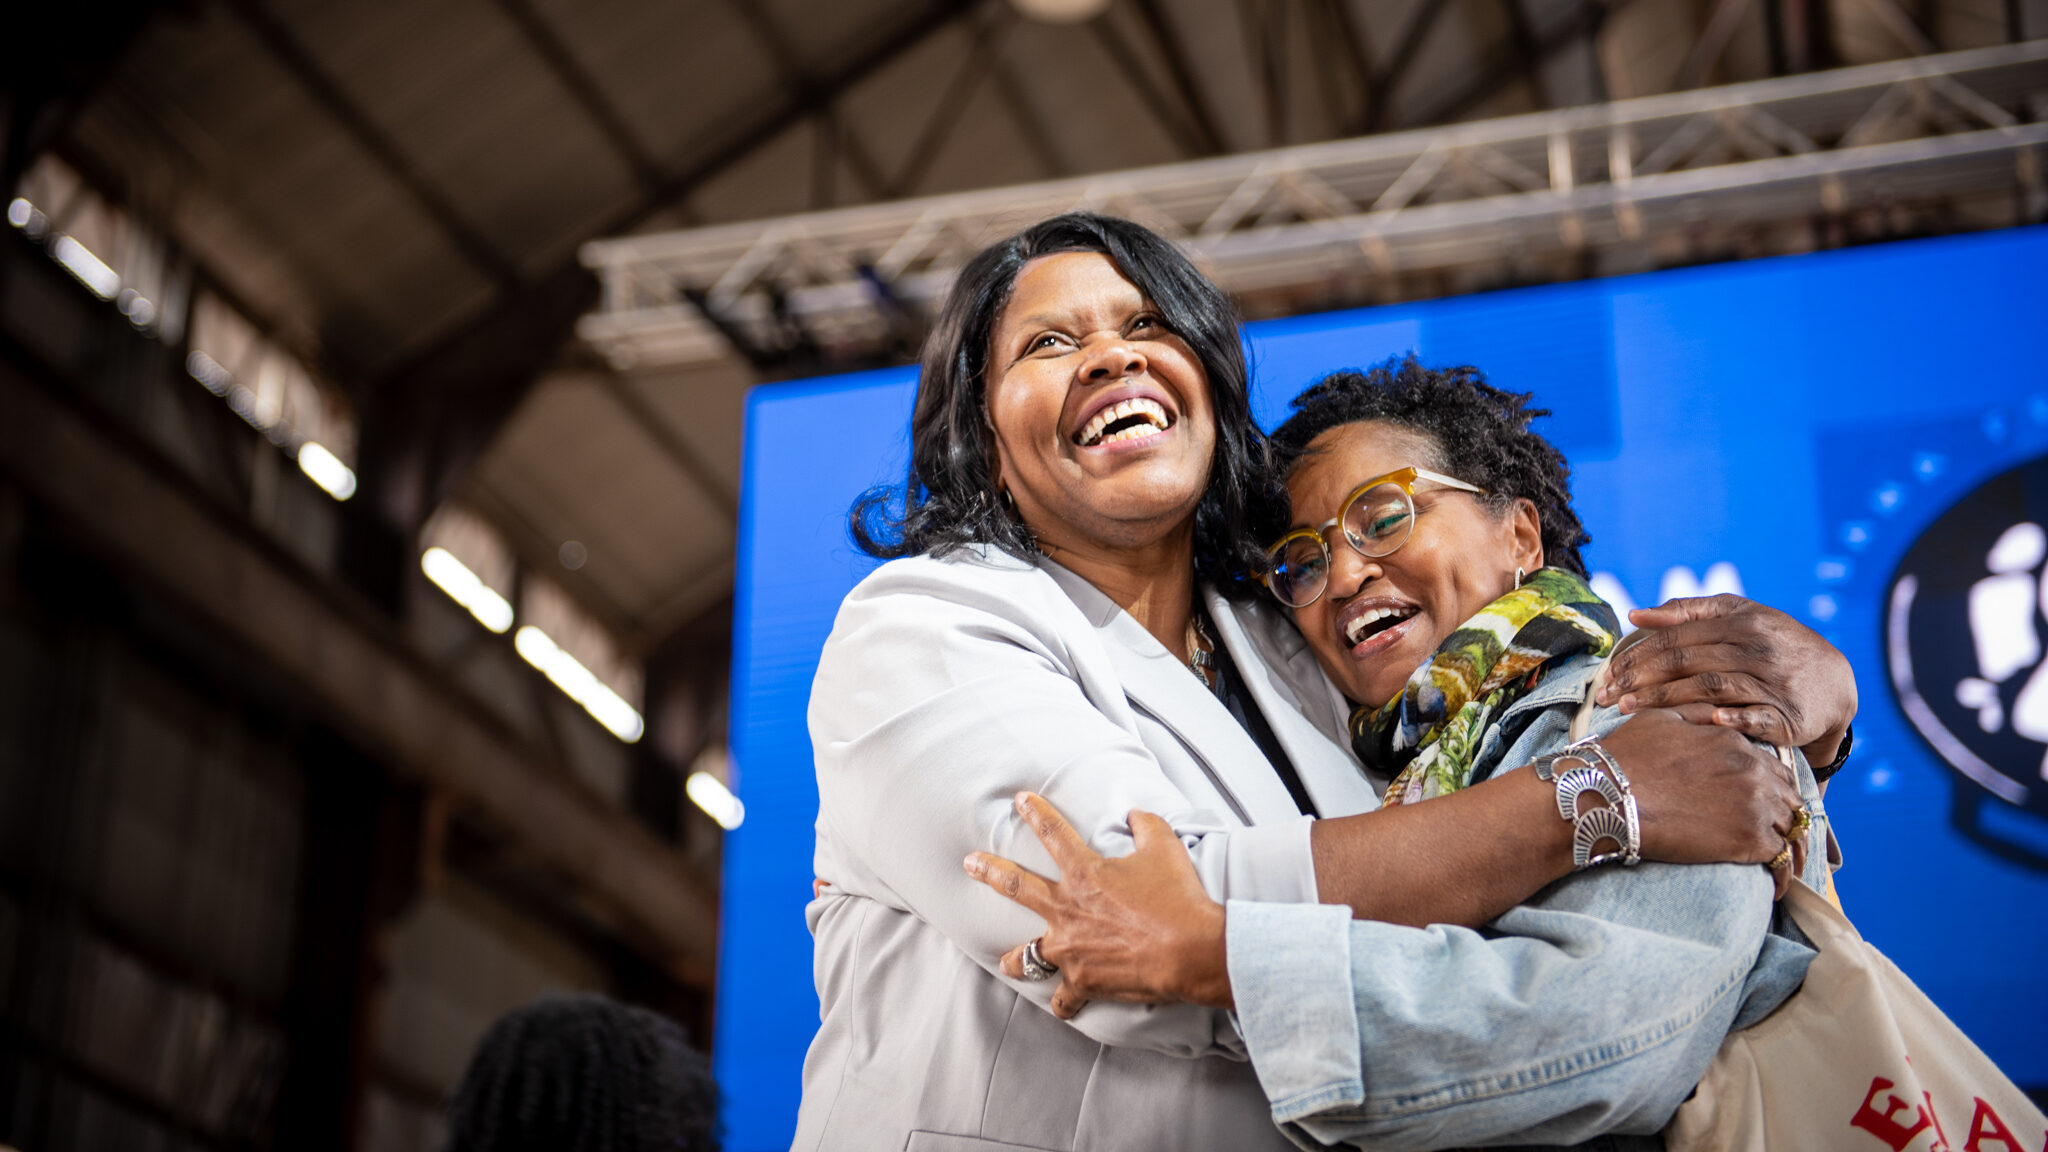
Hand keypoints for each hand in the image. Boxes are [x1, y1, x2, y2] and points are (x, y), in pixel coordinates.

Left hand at [962, 792, 1230, 1018]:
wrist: (1190, 950)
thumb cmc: (1178, 897)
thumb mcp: (1165, 847)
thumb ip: (1145, 825)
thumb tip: (1135, 815)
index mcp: (1085, 873)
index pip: (1053, 834)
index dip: (1035, 813)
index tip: (1020, 801)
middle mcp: (1067, 909)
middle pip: (1016, 886)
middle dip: (989, 872)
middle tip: (970, 863)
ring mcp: (1070, 949)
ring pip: (1027, 955)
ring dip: (1014, 959)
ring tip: (1004, 962)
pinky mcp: (1083, 981)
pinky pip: (1064, 997)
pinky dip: (1065, 1003)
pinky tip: (1062, 1007)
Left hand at [1598, 594, 1855, 765]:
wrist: (1834, 682)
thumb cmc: (1774, 645)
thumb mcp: (1741, 617)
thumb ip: (1691, 612)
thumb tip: (1637, 613)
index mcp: (1741, 622)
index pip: (1676, 638)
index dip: (1638, 655)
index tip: (1608, 673)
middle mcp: (1756, 648)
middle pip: (1686, 662)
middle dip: (1640, 679)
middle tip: (1606, 696)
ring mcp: (1773, 682)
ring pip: (1710, 687)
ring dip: (1665, 699)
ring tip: (1628, 710)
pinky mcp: (1788, 717)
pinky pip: (1756, 717)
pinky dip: (1731, 719)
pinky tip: (1705, 722)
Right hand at [1600, 709, 1811, 892]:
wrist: (1607, 795)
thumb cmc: (1625, 758)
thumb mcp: (1660, 719)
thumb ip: (1695, 714)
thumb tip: (1713, 714)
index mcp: (1735, 743)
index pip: (1773, 768)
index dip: (1772, 788)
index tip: (1765, 805)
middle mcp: (1754, 772)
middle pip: (1790, 797)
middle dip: (1787, 816)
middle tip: (1780, 835)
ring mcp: (1755, 806)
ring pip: (1793, 828)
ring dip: (1791, 845)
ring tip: (1786, 864)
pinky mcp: (1749, 841)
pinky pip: (1782, 860)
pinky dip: (1785, 874)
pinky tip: (1781, 886)